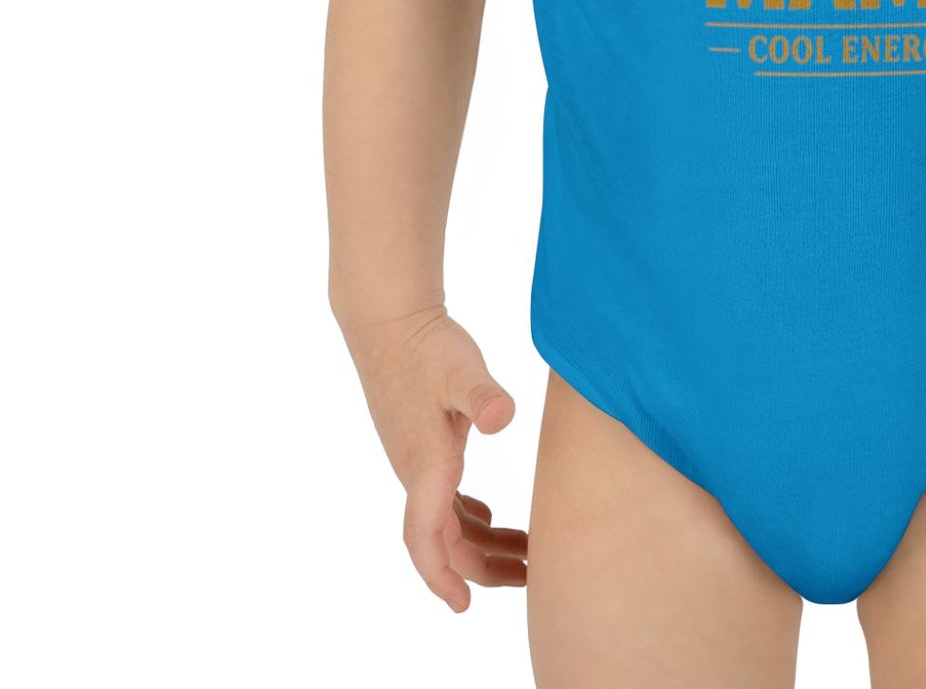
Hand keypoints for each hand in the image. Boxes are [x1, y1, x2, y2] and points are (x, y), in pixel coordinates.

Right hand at [339, 304, 529, 609]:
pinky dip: (469, 515)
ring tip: (526, 553)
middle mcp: (417, 473)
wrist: (392, 320)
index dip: (442, 576)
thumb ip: (483, 396)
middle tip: (533, 577)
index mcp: (426, 466)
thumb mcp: (461, 370)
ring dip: (482, 542)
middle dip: (484, 568)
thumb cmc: (427, 346)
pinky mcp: (424, 445)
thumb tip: (502, 416)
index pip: (426, 539)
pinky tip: (490, 512)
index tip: (464, 605)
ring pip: (447, 521)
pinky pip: (444, 498)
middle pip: (446, 541)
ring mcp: (418, 461)